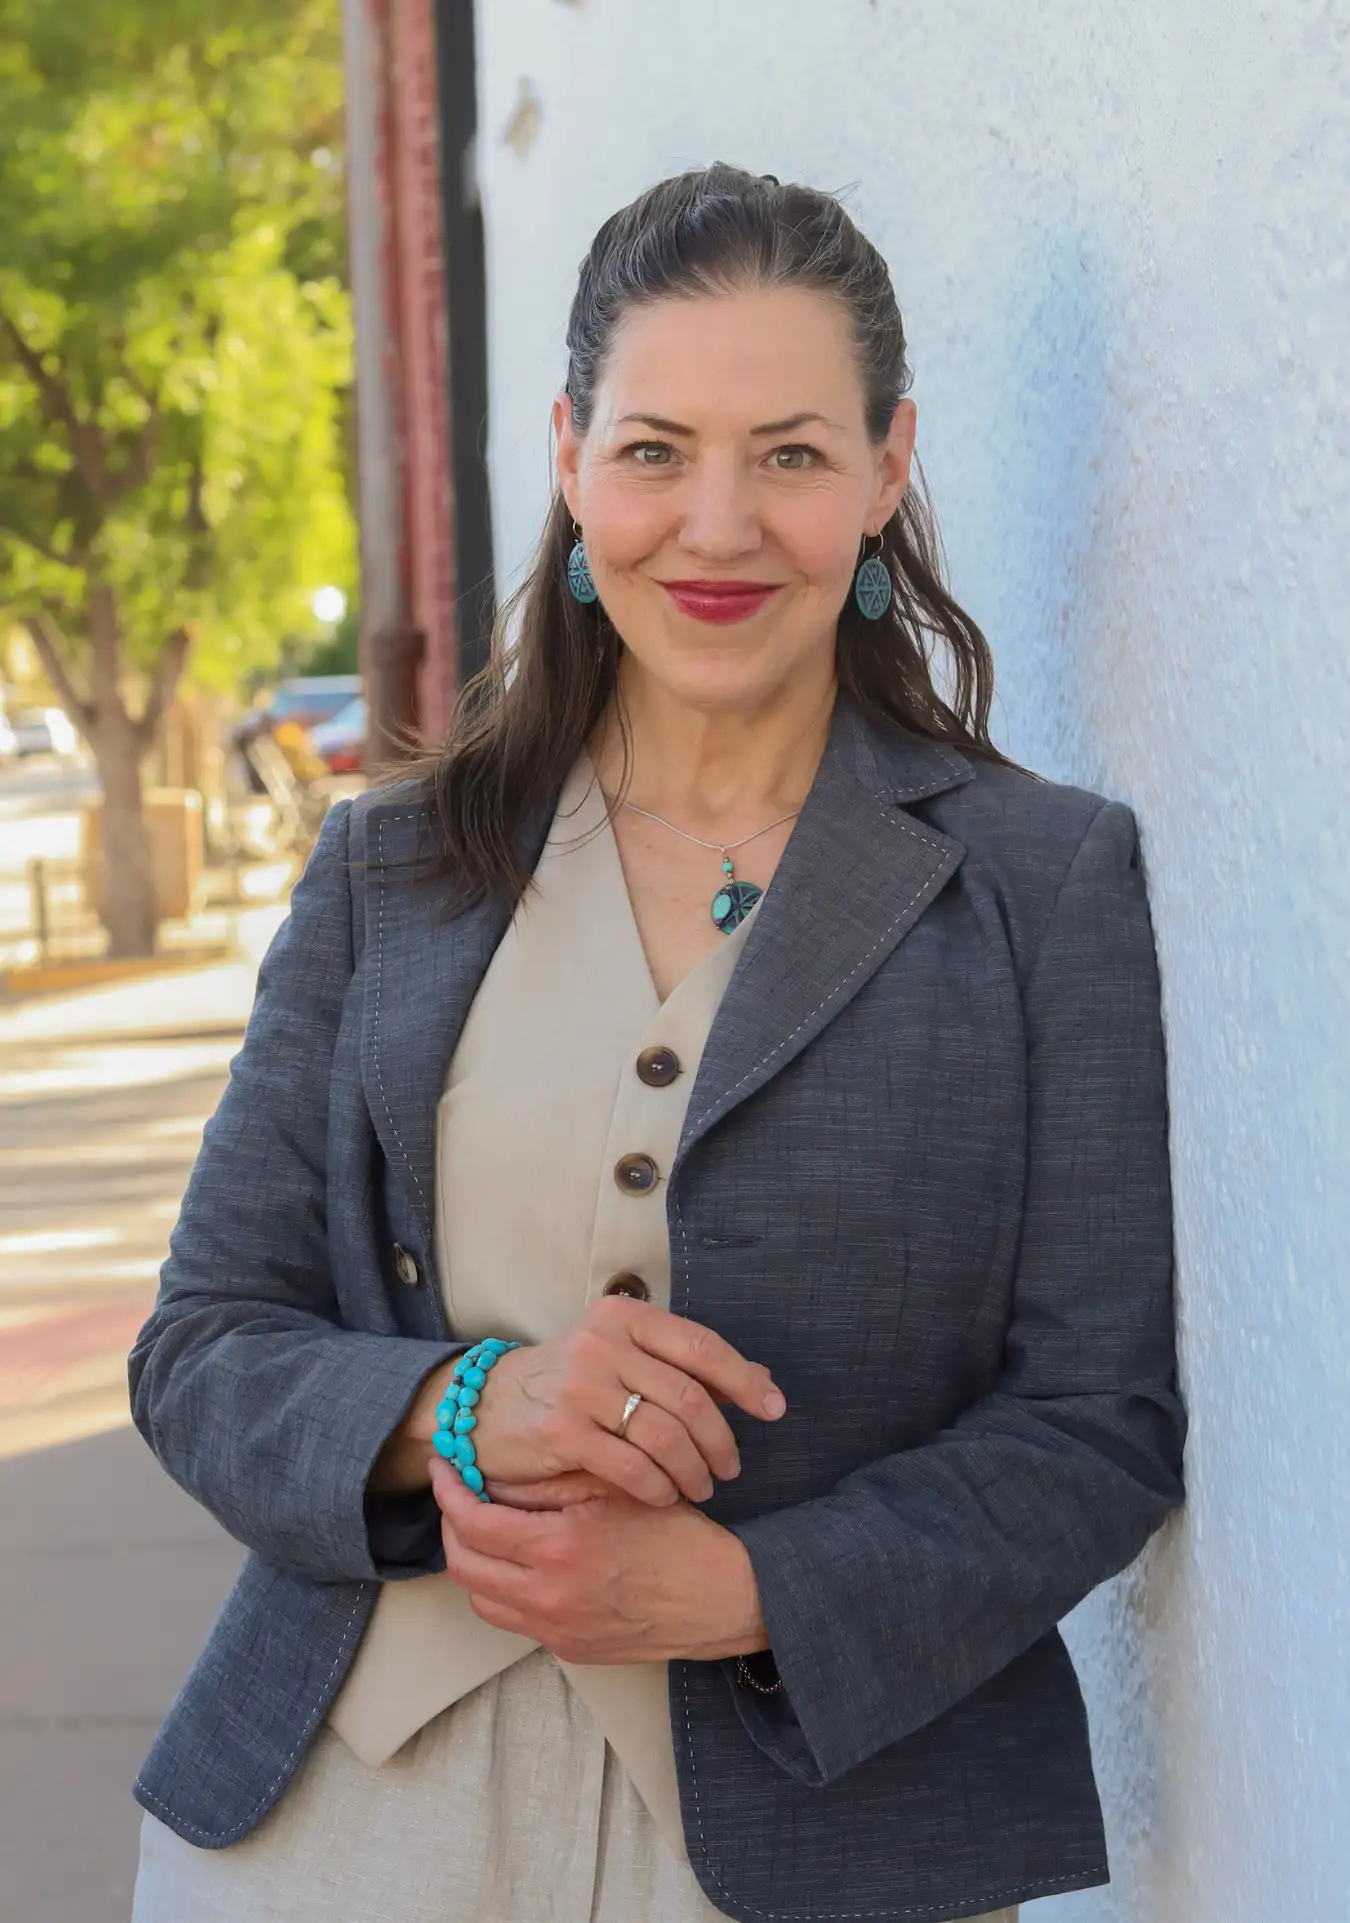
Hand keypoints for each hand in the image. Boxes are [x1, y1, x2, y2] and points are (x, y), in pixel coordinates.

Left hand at [430, 1458, 770, 1663]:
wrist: (723, 1599)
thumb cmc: (678, 1536)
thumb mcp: (617, 1488)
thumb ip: (553, 1481)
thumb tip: (497, 1473)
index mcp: (557, 1552)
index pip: (472, 1524)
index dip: (449, 1491)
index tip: (444, 1467)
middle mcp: (547, 1599)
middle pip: (463, 1566)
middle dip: (450, 1526)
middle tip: (457, 1493)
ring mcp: (556, 1631)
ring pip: (482, 1598)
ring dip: (473, 1559)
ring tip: (485, 1524)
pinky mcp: (569, 1650)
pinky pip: (513, 1618)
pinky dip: (502, 1586)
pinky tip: (521, 1557)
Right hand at [467, 1297, 786, 1507]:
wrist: (483, 1406)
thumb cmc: (567, 1383)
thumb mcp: (621, 1357)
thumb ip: (683, 1366)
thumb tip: (761, 1381)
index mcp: (625, 1317)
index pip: (701, 1346)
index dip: (745, 1381)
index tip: (774, 1409)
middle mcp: (604, 1344)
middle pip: (689, 1397)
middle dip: (721, 1439)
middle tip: (731, 1467)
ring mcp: (581, 1387)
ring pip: (665, 1435)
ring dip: (694, 1469)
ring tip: (702, 1487)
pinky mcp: (562, 1431)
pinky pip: (631, 1467)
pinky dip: (658, 1487)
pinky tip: (665, 1496)